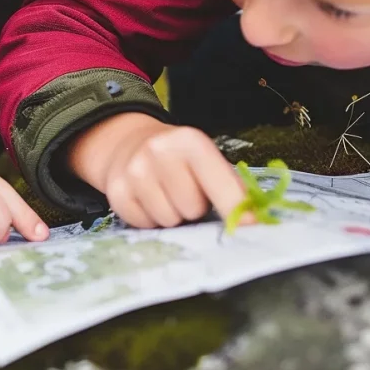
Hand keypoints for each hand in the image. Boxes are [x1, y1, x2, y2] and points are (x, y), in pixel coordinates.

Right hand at [67, 113, 247, 227]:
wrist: (128, 144)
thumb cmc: (178, 159)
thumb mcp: (205, 160)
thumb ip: (230, 187)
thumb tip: (252, 220)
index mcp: (190, 142)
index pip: (221, 184)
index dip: (237, 210)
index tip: (250, 228)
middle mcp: (160, 151)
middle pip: (192, 209)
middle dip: (193, 208)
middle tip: (186, 193)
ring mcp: (135, 171)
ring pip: (169, 220)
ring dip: (171, 214)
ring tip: (166, 195)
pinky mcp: (117, 192)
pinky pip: (145, 225)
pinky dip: (150, 219)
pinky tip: (148, 199)